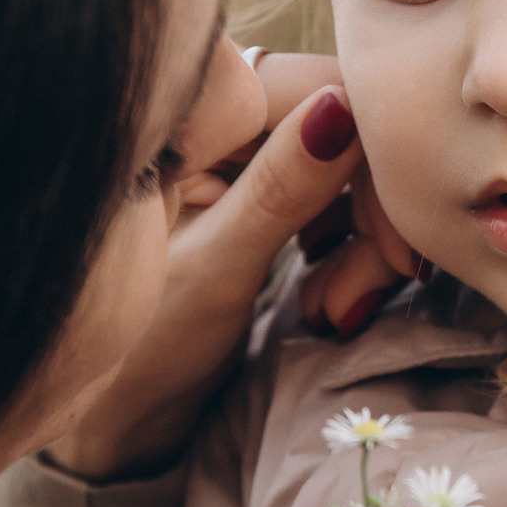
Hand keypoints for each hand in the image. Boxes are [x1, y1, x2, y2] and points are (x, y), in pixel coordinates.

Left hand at [52, 53, 412, 478]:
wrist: (113, 412)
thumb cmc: (136, 346)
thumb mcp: (213, 270)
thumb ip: (277, 189)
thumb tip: (344, 107)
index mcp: (189, 111)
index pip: (325, 93)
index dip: (376, 168)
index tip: (393, 253)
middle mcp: (219, 115)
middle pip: (347, 130)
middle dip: (371, 218)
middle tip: (356, 303)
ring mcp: (244, 155)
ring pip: (351, 169)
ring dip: (363, 244)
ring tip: (333, 311)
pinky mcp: (262, 193)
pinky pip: (335, 198)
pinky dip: (347, 250)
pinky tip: (327, 302)